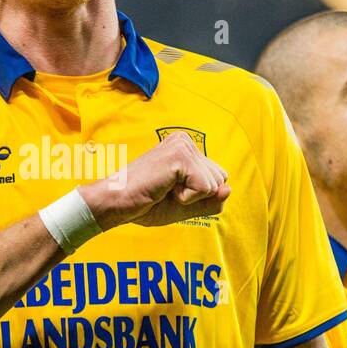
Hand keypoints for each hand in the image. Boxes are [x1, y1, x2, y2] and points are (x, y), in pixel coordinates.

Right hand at [78, 131, 230, 229]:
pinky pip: (204, 189)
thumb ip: (211, 201)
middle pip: (219, 180)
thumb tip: (229, 189)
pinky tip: (163, 189)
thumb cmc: (146, 204)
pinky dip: (186, 199)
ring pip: (214, 185)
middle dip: (197, 196)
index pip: (217, 178)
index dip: (198, 196)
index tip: (170, 192)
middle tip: (166, 192)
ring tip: (163, 190)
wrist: (117, 204)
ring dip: (190, 198)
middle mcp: (186, 141)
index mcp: (186, 148)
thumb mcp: (186, 206)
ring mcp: (183, 146)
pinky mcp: (180, 156)